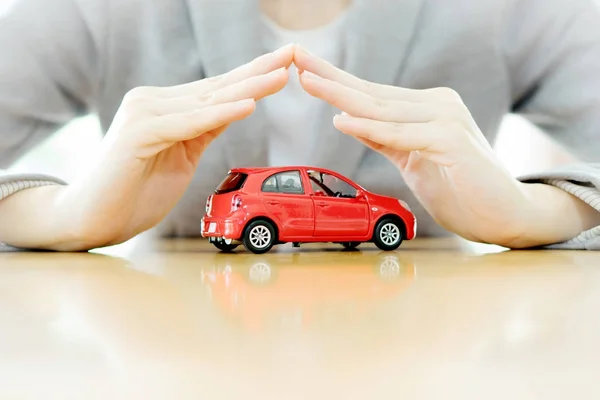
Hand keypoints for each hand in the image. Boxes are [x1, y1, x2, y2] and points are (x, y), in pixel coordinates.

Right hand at [53, 44, 293, 248]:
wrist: (92, 218)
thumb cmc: (135, 191)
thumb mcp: (182, 156)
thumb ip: (203, 130)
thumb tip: (235, 108)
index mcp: (167, 107)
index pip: (218, 89)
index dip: (253, 75)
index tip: (286, 63)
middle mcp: (154, 102)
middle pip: (217, 87)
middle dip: (259, 71)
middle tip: (294, 53)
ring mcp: (144, 114)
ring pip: (207, 100)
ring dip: (249, 87)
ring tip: (283, 74)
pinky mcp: (138, 134)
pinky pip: (188, 124)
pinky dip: (219, 115)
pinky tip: (248, 105)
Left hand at [294, 46, 597, 246]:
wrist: (505, 214)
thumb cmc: (460, 187)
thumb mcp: (412, 159)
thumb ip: (385, 138)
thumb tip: (349, 119)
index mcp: (426, 108)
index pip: (372, 94)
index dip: (335, 81)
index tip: (304, 66)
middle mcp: (436, 105)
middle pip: (372, 94)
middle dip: (330, 77)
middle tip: (295, 56)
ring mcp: (446, 120)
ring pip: (382, 109)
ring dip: (341, 95)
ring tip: (307, 80)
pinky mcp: (452, 141)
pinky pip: (402, 135)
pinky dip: (371, 129)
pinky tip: (342, 120)